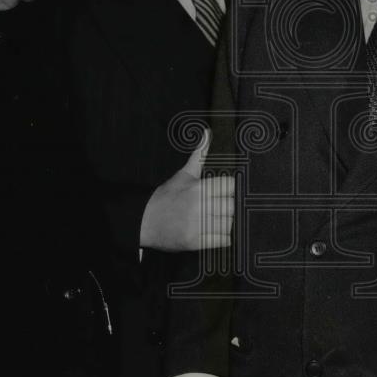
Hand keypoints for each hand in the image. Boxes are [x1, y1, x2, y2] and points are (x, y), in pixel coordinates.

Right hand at [139, 130, 234, 250]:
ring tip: (217, 219)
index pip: (230, 186)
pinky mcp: (195, 242)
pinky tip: (215, 231)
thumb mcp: (183, 175)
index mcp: (198, 188)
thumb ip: (199, 155)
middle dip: (230, 207)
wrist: (144, 221)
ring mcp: (197, 226)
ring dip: (227, 223)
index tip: (227, 191)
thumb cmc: (166, 197)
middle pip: (232, 206)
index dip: (231, 188)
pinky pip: (222, 240)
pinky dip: (223, 238)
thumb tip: (207, 133)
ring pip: (229, 224)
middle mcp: (198, 206)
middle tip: (222, 207)